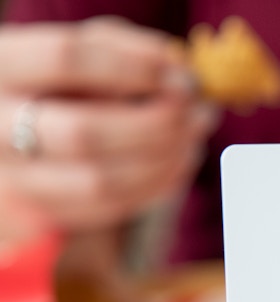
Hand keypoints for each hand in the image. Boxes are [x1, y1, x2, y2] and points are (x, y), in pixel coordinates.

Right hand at [0, 18, 219, 241]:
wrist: (11, 141)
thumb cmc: (58, 86)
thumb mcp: (80, 52)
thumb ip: (124, 48)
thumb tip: (178, 66)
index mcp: (2, 65)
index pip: (67, 58)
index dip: (135, 67)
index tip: (182, 75)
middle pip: (85, 133)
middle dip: (158, 125)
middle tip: (198, 114)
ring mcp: (13, 177)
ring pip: (101, 181)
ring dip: (164, 162)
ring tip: (194, 139)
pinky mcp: (39, 214)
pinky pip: (108, 208)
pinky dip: (155, 186)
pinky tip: (177, 163)